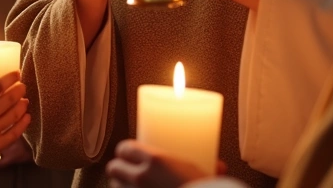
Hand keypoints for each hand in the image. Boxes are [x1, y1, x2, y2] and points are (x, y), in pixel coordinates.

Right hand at [0, 72, 30, 175]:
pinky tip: (26, 117)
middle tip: (23, 86)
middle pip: (9, 98)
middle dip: (20, 89)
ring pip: (15, 114)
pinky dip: (23, 123)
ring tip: (25, 100)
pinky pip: (15, 132)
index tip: (16, 74)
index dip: (10, 78)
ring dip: (23, 104)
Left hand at [106, 140, 222, 187]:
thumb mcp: (204, 174)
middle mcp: (141, 177)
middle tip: (128, 170)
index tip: (130, 153)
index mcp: (156, 160)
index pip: (124, 148)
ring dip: (122, 185)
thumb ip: (208, 167)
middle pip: (113, 167)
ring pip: (115, 186)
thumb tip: (219, 167)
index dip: (125, 151)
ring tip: (133, 186)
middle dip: (119, 169)